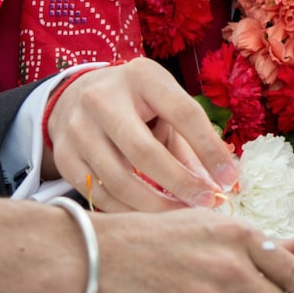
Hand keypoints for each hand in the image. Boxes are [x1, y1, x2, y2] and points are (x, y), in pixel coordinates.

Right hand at [47, 60, 240, 212]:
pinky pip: (98, 194)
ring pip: (119, 179)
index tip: (229, 179)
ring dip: (155, 204)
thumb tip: (223, 182)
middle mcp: (102, 98)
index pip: (183, 113)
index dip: (210, 149)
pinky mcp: (64, 155)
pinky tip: (150, 216)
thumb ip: (193, 141)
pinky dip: (128, 211)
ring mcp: (78, 127)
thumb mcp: (166, 105)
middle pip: (144, 152)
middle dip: (180, 183)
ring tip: (181, 214)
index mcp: (141, 76)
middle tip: (206, 203)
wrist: (78, 96)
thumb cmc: (139, 105)